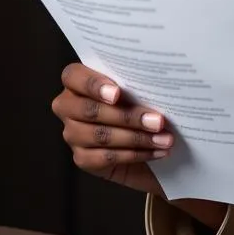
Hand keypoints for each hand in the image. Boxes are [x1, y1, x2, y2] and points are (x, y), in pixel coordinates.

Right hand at [51, 63, 170, 194]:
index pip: (73, 76)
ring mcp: (72, 134)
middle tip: (158, 121)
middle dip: (128, 116)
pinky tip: (156, 151)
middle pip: (90, 110)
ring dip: (137, 138)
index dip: (93, 84)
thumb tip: (159, 87)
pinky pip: (106, 157)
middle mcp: (68, 107)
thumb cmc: (135, 101)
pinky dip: (135, 154)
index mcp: (77, 82)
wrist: (138, 137)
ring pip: (101, 136)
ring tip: (165, 139)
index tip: (117, 94)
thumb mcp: (135, 88)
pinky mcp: (82, 158)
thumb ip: (135, 83)